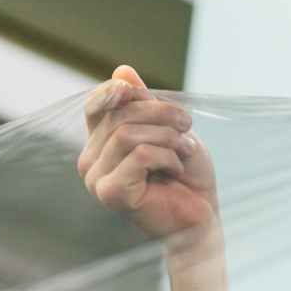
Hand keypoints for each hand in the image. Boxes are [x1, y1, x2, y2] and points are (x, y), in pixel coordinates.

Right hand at [79, 65, 219, 244]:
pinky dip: (167, 156)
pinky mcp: (110, 193)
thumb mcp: (169, 129)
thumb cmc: (187, 177)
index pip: (97, 104)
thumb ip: (144, 103)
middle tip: (187, 126)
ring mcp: (96, 179)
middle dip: (160, 113)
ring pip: (128, 134)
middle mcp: (90, 161)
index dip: (121, 90)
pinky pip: (139, 155)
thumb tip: (121, 70)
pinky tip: (177, 168)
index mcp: (99, 144)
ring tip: (188, 149)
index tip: (157, 97)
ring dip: (168, 136)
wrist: (201, 221)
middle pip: (117, 114)